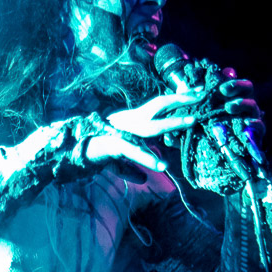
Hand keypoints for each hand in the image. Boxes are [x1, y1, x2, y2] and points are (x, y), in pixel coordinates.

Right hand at [83, 91, 201, 171]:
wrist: (70, 152)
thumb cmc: (94, 153)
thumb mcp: (116, 163)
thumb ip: (131, 169)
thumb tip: (143, 178)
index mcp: (132, 121)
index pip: (158, 106)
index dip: (177, 99)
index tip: (198, 93)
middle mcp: (129, 121)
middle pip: (159, 105)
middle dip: (181, 99)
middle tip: (201, 94)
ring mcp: (122, 130)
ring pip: (151, 125)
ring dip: (172, 122)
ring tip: (191, 121)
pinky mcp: (114, 144)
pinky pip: (134, 150)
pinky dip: (147, 158)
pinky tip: (161, 165)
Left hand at [183, 68, 266, 193]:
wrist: (225, 166)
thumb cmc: (206, 142)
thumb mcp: (193, 131)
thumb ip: (185, 123)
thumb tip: (171, 125)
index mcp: (228, 99)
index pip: (231, 81)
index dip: (228, 76)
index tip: (220, 74)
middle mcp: (242, 106)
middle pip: (247, 87)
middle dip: (236, 85)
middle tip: (222, 89)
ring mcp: (251, 118)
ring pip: (253, 105)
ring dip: (242, 104)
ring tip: (229, 107)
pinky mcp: (257, 135)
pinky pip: (259, 127)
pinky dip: (254, 126)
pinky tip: (247, 126)